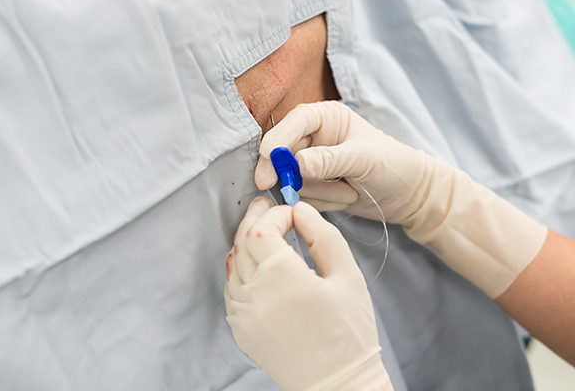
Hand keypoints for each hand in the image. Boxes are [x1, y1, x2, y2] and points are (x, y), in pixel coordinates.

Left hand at [224, 196, 392, 390]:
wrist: (337, 384)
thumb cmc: (349, 334)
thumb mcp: (348, 277)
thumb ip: (323, 236)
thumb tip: (301, 211)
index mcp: (284, 281)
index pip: (261, 230)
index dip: (275, 213)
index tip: (292, 213)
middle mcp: (256, 297)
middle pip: (241, 242)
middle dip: (255, 219)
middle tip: (266, 206)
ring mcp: (244, 315)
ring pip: (232, 264)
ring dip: (245, 243)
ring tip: (262, 232)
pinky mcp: (240, 329)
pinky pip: (231, 288)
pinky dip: (240, 269)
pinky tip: (257, 265)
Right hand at [255, 101, 546, 297]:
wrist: (410, 196)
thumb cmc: (393, 165)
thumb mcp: (363, 159)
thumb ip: (328, 160)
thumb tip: (296, 163)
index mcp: (326, 118)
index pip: (293, 123)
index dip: (278, 140)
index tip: (268, 158)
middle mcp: (314, 139)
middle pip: (283, 153)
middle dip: (289, 172)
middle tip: (279, 187)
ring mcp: (312, 165)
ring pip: (291, 179)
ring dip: (318, 191)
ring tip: (348, 189)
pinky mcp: (314, 187)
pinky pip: (302, 197)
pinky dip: (323, 202)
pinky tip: (345, 198)